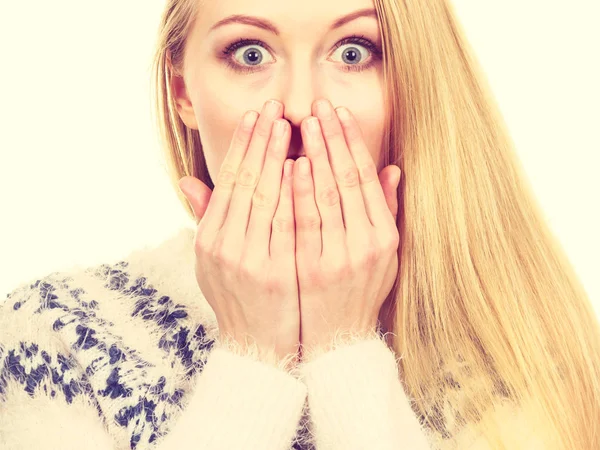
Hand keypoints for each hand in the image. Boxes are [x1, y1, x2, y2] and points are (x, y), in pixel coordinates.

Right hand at [178, 100, 300, 368]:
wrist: (257, 347)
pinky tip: (301, 166)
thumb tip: (188, 180)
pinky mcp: (275, 272)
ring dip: (277, 157)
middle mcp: (224, 247)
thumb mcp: (213, 261)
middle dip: (260, 141)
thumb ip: (207, 219)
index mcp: (210, 240)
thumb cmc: (238, 299)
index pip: (227, 182)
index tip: (254, 116)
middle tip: (275, 106)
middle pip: (245, 182)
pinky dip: (292, 192)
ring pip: (264, 197)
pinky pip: (285, 223)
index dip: (241, 147)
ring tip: (290, 125)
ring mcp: (249, 259)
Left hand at [292, 99, 401, 359]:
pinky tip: (293, 164)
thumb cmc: (359, 289)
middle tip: (318, 105)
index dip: (352, 143)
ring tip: (304, 123)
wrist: (337, 338)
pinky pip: (305, 222)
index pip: (366, 178)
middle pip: (347, 180)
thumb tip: (393, 169)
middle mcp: (367, 243)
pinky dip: (300, 191)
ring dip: (316, 156)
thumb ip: (386, 210)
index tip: (339, 113)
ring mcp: (341, 255)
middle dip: (332, 139)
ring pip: (328, 195)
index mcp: (384, 235)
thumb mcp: (384, 254)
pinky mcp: (314, 268)